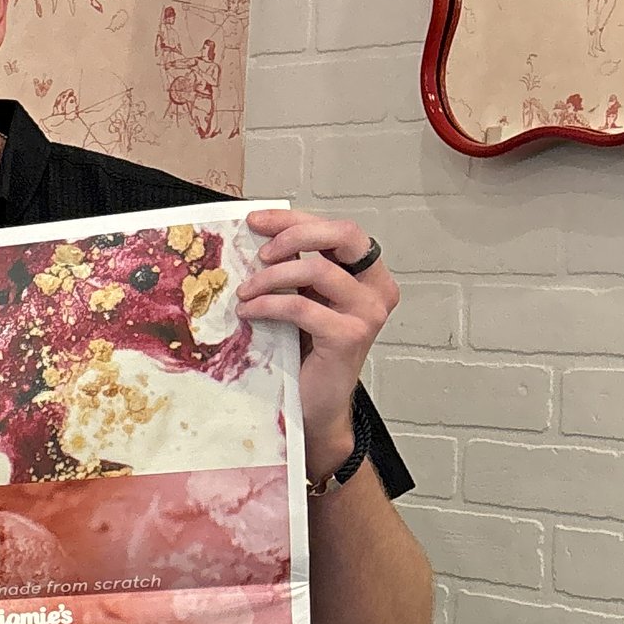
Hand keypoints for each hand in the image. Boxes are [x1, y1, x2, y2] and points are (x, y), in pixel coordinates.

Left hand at [241, 209, 398, 478]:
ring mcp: (368, 312)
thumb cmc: (307, 350)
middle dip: (294, 234)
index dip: (295, 219)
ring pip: (317, 269)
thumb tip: (255, 235)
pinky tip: (248, 312)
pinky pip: (301, 306)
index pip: (337, 230)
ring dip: (271, 276)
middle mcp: (378, 288)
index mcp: (369, 272)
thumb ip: (294, 268)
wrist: (316, 403)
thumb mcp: (303, 298)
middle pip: (343, 235)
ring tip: (245, 292)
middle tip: (259, 253)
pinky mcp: (350, 336)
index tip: (255, 220)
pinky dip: (268, 305)